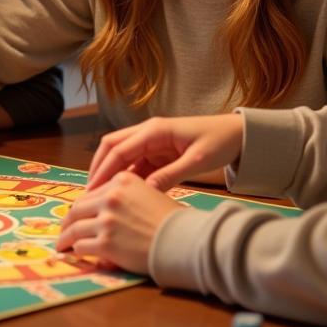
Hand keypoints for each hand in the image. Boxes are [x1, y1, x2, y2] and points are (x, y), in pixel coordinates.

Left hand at [54, 171, 183, 273]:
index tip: (75, 215)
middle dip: (67, 222)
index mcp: (122, 180)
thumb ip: (123, 197)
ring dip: (66, 239)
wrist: (183, 241)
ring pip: (75, 229)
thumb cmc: (171, 220)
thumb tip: (101, 210)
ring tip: (62, 246)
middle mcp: (111, 197)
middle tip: (63, 231)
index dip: (81, 206)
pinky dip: (77, 251)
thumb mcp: (147, 193)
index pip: (91, 193)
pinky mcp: (106, 243)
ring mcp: (107, 220)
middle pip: (78, 209)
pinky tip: (75, 254)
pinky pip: (82, 246)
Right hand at [88, 114, 244, 190]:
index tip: (92, 190)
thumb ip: (170, 175)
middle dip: (98, 167)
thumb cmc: (218, 142)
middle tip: (90, 193)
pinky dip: (126, 176)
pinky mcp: (157, 151)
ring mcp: (151, 141)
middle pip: (112, 146)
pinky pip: (136, 163)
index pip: (119, 149)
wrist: (237, 134)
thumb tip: (145, 191)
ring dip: (110, 173)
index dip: (103, 169)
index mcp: (155, 130)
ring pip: (121, 155)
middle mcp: (148, 132)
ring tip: (101, 196)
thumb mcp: (196, 161)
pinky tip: (123, 194)